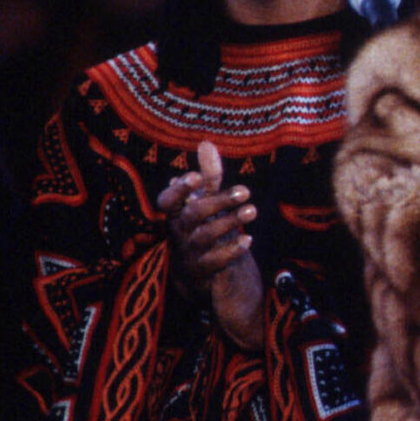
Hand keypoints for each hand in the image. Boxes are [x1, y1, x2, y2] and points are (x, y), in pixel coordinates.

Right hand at [157, 141, 265, 349]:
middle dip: (219, 201)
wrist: (200, 277)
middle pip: (192, 215)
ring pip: (204, 237)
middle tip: (246, 191)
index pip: (167, 201)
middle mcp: (179, 233)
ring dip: (230, 221)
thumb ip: (208, 177)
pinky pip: (214, 262)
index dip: (178, 190)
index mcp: (177, 215)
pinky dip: (232, 250)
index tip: (194, 176)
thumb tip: (207, 143)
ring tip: (252, 210)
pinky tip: (249, 238)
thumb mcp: (206, 203)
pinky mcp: (202, 273)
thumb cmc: (203, 230)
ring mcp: (189, 254)